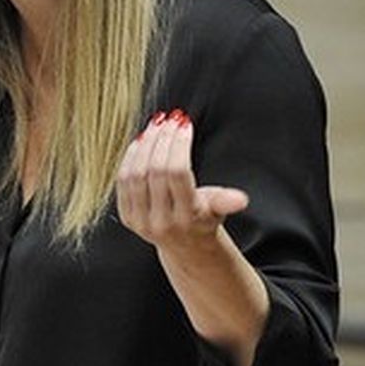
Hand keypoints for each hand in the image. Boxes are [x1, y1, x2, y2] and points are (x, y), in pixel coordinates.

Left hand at [116, 109, 249, 251]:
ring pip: (135, 174)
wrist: (186, 246)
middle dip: (162, 140)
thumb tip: (241, 199)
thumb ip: (227, 201)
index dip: (179, 145)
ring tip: (156, 125)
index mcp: (187, 218)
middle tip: (169, 119)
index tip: (184, 125)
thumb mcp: (219, 209)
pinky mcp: (126, 217)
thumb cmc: (204, 219)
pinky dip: (130, 157)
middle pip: (155, 170)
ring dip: (146, 145)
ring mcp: (140, 221)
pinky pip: (122, 181)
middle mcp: (161, 222)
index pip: (177, 173)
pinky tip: (141, 141)